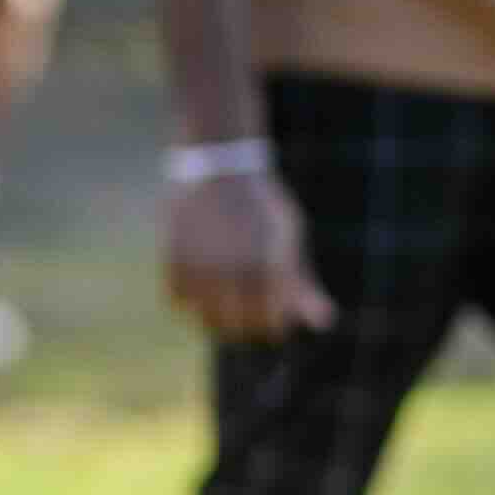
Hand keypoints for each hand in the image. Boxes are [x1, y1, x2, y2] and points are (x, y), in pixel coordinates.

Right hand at [163, 164, 333, 340]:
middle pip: (235, 330)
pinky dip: (185, 294)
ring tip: (221, 291)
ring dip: (212, 313)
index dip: (272, 323)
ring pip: (203, 319)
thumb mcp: (289, 239)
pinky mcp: (171, 259)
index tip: (271, 311)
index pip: (271, 326)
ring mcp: (200, 267)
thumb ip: (303, 284)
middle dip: (243, 324)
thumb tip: (324, 323)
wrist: (219, 164)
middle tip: (243, 304)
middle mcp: (233, 273)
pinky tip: (198, 276)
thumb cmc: (262, 206)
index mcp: (269, 270)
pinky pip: (176, 299)